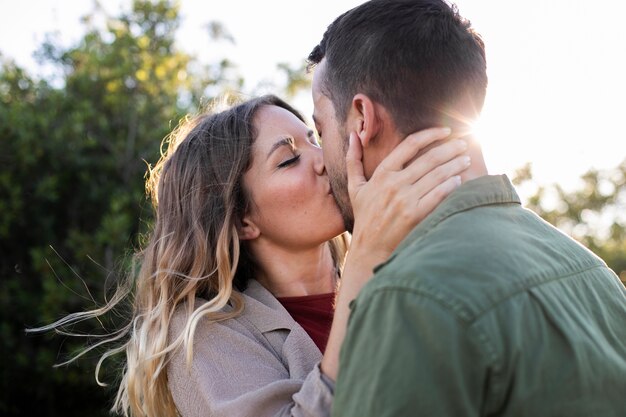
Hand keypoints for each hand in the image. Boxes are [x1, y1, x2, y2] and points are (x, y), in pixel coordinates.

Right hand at [347, 127, 469, 267]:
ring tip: (466, 160)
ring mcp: (405, 200)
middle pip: (429, 158)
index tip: (445, 131)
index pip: (410, 144)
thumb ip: (353, 160)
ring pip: (437, 175)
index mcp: (381, 173)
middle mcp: (394, 184)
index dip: (430, 134)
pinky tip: (459, 180)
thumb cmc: (364, 216)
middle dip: (450, 149)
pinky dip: (451, 185)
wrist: (369, 249)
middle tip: (463, 144)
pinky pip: (438, 195)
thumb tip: (352, 135)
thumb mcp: (354, 187)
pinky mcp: (415, 216)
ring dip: (455, 165)